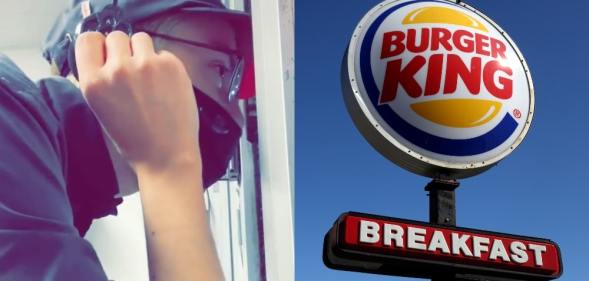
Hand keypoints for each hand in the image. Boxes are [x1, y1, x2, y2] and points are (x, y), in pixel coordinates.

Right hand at [75, 31, 199, 172]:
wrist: (167, 156)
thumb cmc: (133, 139)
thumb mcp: (101, 109)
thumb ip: (99, 79)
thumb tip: (103, 56)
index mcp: (93, 82)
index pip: (87, 40)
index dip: (99, 46)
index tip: (107, 55)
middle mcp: (117, 70)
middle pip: (115, 36)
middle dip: (123, 50)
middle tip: (133, 72)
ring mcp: (146, 65)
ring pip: (140, 38)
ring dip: (144, 52)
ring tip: (150, 78)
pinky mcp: (171, 65)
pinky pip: (163, 53)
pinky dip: (165, 65)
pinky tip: (167, 86)